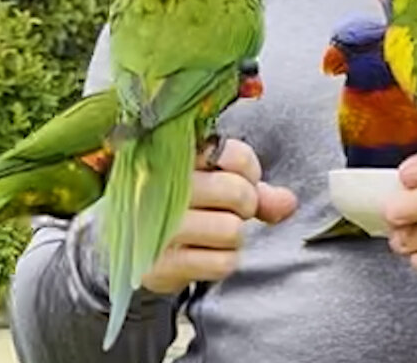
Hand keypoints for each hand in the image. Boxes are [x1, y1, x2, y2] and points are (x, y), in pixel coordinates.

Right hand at [138, 139, 296, 295]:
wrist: (128, 245)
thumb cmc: (177, 204)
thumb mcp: (212, 183)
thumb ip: (252, 188)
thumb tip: (288, 203)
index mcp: (173, 154)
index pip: (236, 155)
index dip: (250, 173)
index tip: (240, 180)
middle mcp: (160, 186)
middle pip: (237, 193)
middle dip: (245, 205)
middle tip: (228, 210)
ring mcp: (157, 226)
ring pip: (232, 230)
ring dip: (233, 237)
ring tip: (213, 233)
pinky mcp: (160, 264)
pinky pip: (221, 262)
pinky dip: (223, 261)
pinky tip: (204, 253)